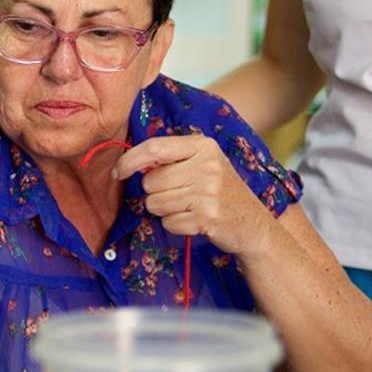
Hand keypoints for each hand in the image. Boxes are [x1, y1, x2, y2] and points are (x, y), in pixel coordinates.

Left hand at [111, 136, 274, 257]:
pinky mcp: (206, 217)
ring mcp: (207, 191)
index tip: (118, 173)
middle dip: (155, 194)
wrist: (253, 224)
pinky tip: (195, 221)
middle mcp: (206, 165)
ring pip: (155, 204)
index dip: (129, 160)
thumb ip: (172, 159)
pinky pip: (167, 222)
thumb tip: (128, 165)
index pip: (154, 148)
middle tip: (181, 196)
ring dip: (165, 211)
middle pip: (150, 182)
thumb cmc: (220, 192)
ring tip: (189, 208)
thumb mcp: (203, 164)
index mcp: (203, 146)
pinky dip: (176, 226)